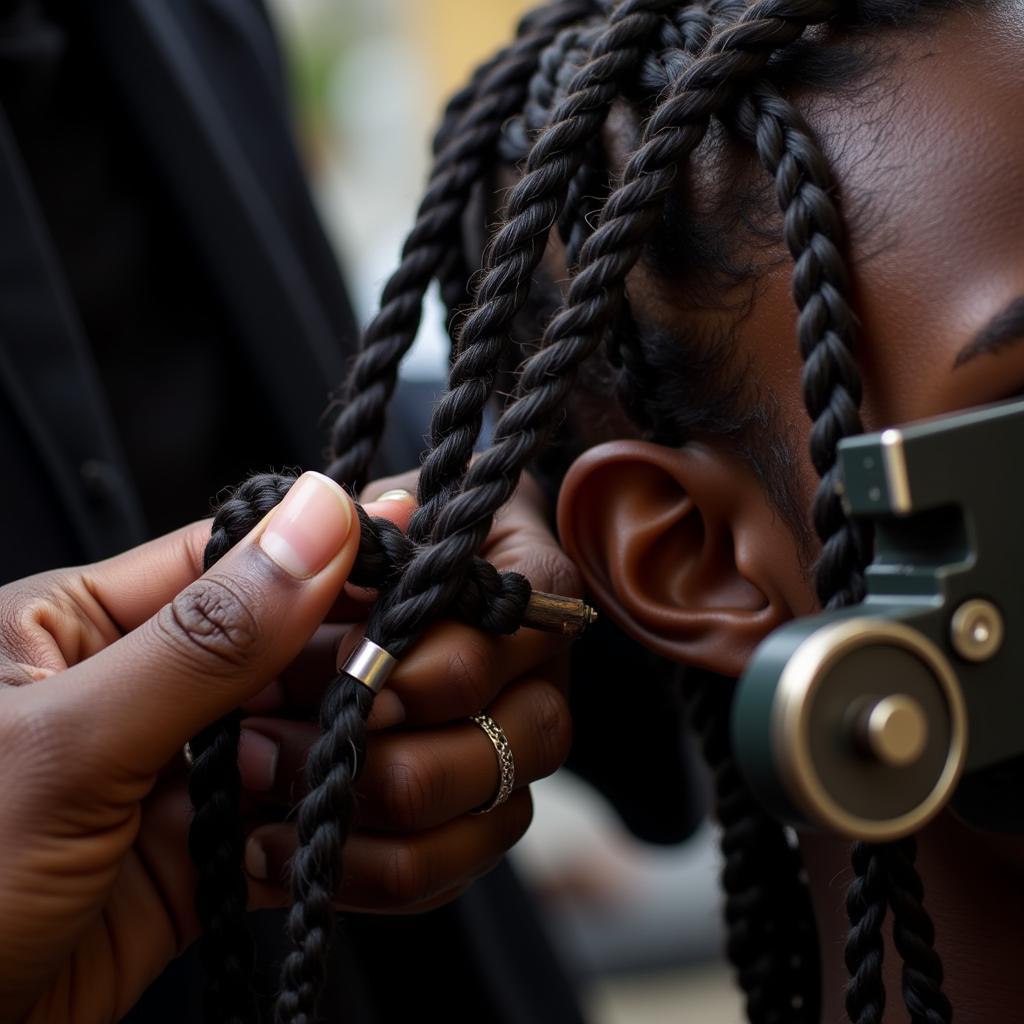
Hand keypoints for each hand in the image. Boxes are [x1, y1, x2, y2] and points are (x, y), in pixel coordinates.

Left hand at [0, 469, 579, 1021]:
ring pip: (301, 741)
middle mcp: (138, 691)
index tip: (416, 567)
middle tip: (400, 694)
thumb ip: (206, 636)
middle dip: (348, 675)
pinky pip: (291, 828)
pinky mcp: (198, 860)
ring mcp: (173, 778)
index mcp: (85, 627)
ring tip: (364, 778)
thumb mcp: (68, 745)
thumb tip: (318, 516)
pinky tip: (336, 847)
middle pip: (283, 653)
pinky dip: (325, 840)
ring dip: (343, 762)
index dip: (329, 560)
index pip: (234, 561)